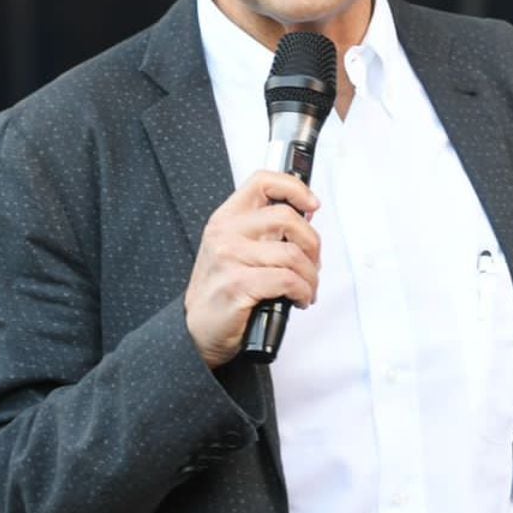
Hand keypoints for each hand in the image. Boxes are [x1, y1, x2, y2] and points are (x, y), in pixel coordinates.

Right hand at [184, 170, 320, 366]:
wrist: (199, 330)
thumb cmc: (221, 291)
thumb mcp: (235, 250)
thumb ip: (264, 230)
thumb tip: (305, 216)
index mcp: (226, 219)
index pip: (262, 181)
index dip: (294, 188)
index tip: (312, 204)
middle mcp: (225, 233)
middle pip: (286, 217)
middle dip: (312, 243)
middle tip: (313, 262)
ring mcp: (229, 258)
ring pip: (292, 253)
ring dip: (310, 275)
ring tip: (307, 288)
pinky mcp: (238, 284)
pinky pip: (288, 280)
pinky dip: (303, 291)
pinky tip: (299, 299)